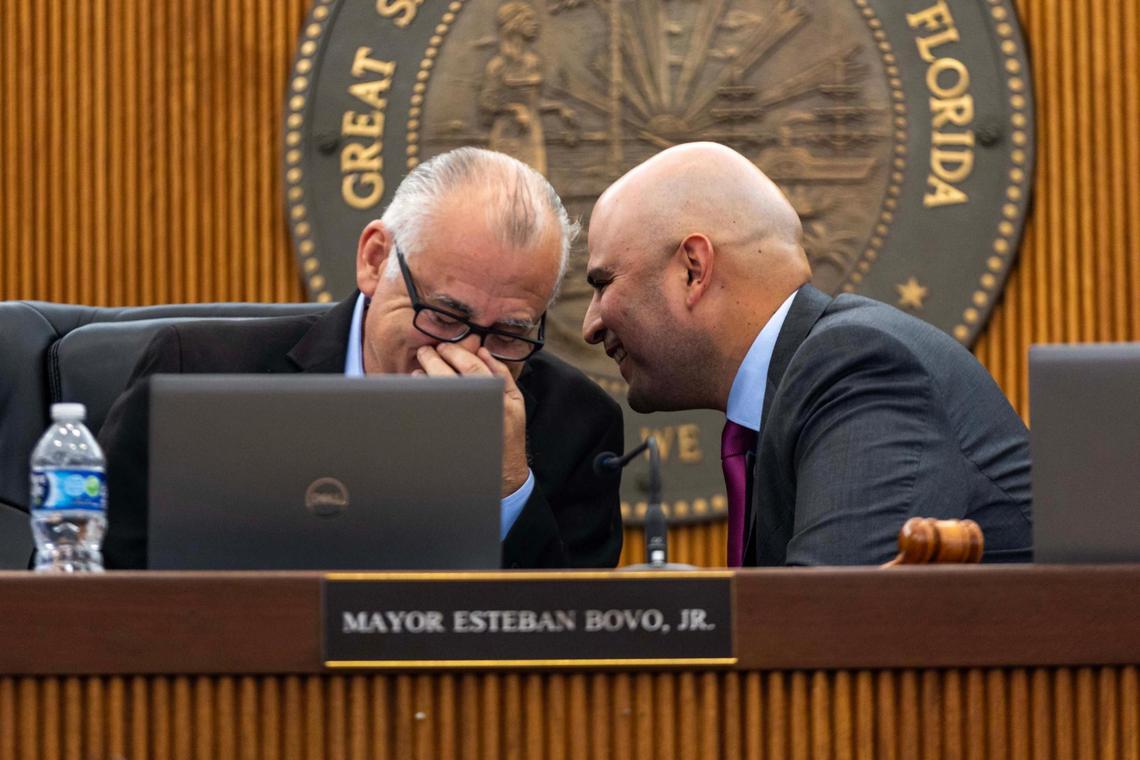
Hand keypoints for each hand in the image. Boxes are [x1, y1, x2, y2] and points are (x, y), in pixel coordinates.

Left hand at [415, 344, 528, 496]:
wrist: (503, 471)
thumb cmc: (509, 433)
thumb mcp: (515, 400)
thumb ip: (501, 373)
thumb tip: (483, 351)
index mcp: (497, 396)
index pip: (472, 366)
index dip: (455, 353)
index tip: (443, 347)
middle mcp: (480, 407)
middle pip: (449, 376)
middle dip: (433, 359)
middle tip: (425, 351)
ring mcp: (462, 422)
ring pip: (438, 393)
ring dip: (425, 377)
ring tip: (418, 370)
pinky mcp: (449, 435)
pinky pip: (431, 412)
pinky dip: (422, 398)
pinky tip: (419, 392)